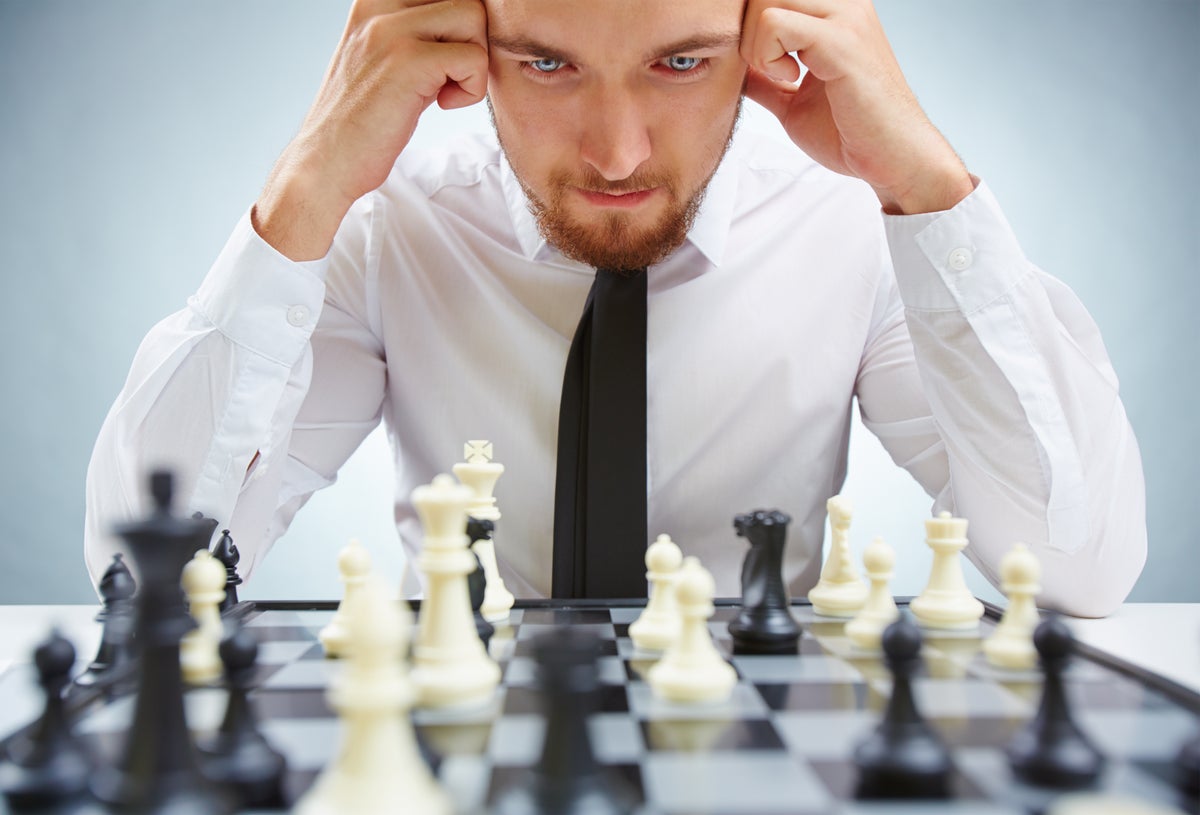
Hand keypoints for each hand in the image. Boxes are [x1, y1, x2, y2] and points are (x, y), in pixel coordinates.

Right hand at [256, 0, 487, 259]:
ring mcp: (390, 31)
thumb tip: (468, 23)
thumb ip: (416, 32)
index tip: (442, 62)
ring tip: (445, 89)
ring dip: (474, 61)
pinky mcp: (407, 63)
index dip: (458, 27)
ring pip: (473, 17)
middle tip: (449, 75)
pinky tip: (443, 105)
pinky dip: (471, 88)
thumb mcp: (384, 59)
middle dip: (472, 39)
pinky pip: (473, 57)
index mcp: (373, 0)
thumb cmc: (361, 121)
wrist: (325, 164)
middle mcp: (378, 5)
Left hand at [741, 0, 972, 214]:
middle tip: (768, 71)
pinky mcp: (842, 41)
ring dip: (756, 45)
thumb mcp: (793, 101)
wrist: (891, 158)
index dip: (750, 31)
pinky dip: (767, 56)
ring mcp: (845, 17)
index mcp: (832, 12)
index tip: (766, 67)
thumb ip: (766, 79)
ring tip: (782, 76)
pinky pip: (774, 24)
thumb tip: (736, 71)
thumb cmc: (850, 133)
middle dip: (747, 33)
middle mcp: (842, 3)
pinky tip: (792, 79)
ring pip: (764, 1)